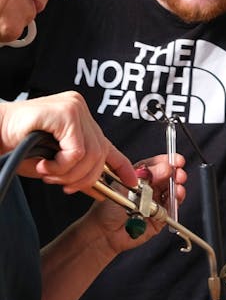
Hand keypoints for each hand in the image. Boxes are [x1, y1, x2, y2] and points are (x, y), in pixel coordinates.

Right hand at [0, 91, 137, 192]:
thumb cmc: (19, 146)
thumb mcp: (55, 166)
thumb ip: (78, 174)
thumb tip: (102, 191)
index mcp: (80, 121)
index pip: (108, 145)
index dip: (122, 167)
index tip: (132, 183)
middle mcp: (81, 110)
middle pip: (100, 155)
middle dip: (82, 179)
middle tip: (61, 184)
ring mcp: (75, 108)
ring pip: (90, 156)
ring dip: (68, 174)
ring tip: (48, 172)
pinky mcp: (67, 112)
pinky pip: (77, 151)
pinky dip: (61, 166)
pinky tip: (45, 164)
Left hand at [87, 153, 186, 252]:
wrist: (105, 231)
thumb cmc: (108, 208)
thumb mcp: (127, 186)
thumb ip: (147, 177)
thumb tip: (164, 168)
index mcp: (140, 177)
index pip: (156, 165)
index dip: (167, 161)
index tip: (176, 160)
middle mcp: (149, 189)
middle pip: (167, 177)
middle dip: (175, 173)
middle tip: (178, 172)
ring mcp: (156, 202)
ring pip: (172, 191)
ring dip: (177, 186)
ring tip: (177, 184)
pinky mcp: (160, 217)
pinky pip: (172, 208)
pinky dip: (176, 201)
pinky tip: (177, 195)